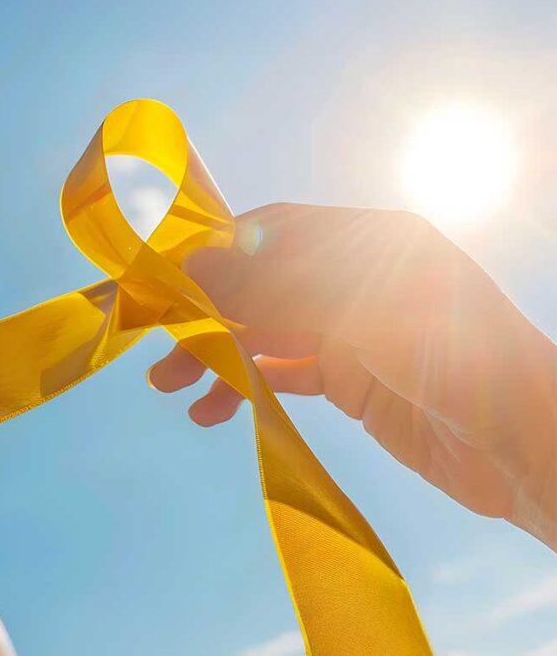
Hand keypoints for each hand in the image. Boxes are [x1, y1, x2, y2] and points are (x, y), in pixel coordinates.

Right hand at [148, 204, 556, 548]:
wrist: (525, 446)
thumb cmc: (455, 357)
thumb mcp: (363, 307)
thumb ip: (276, 286)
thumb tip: (193, 267)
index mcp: (366, 239)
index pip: (271, 231)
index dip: (215, 252)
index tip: (163, 283)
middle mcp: (354, 277)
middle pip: (259, 284)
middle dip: (206, 314)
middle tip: (158, 349)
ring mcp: (352, 331)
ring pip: (264, 332)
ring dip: (218, 355)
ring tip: (175, 388)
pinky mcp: (352, 381)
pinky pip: (284, 375)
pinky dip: (246, 386)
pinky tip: (215, 408)